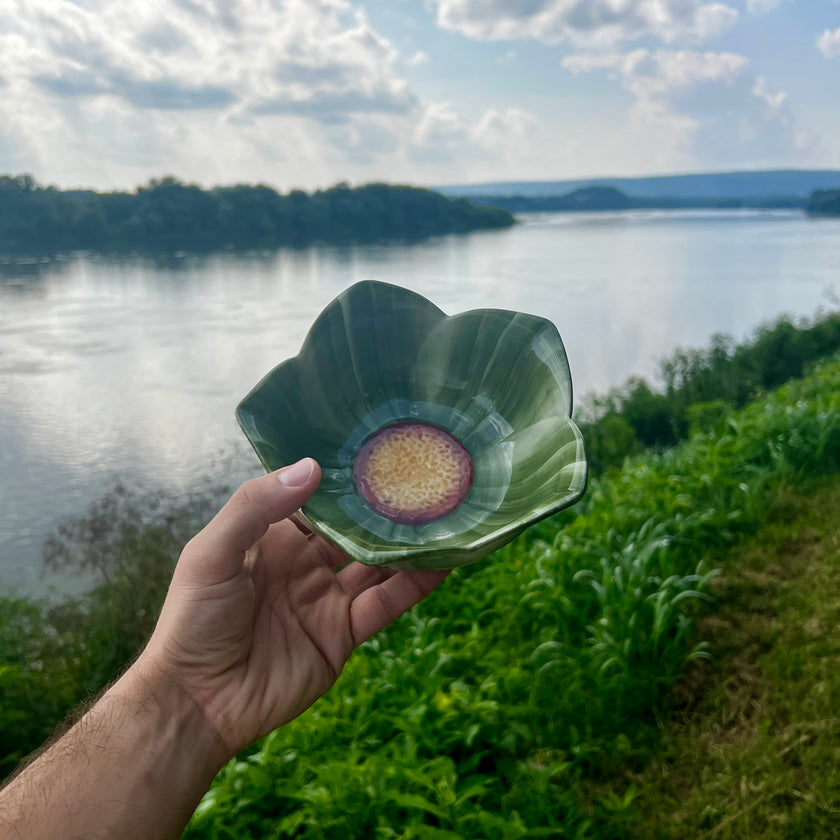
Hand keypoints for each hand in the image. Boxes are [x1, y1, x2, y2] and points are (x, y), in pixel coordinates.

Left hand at [140, 458, 448, 759]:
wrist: (199, 703)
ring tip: (445, 513)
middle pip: (354, 528)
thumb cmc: (194, 620)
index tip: (377, 448)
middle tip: (424, 475)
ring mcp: (327, 598)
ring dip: (407, 542)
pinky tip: (443, 562)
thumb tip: (312, 467)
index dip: (343, 476)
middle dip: (384, 506)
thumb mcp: (212, 553)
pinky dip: (415, 584)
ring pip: (377, 563)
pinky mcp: (344, 634)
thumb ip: (255, 507)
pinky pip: (386, 603)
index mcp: (272, 537)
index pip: (315, 497)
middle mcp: (304, 562)